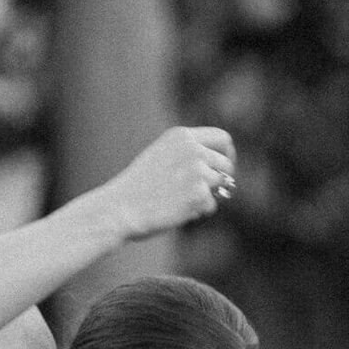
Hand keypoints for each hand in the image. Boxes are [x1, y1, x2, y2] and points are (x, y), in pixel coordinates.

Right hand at [103, 126, 235, 240]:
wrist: (120, 208)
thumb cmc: (137, 188)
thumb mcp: (160, 157)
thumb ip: (188, 155)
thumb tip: (221, 171)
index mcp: (181, 136)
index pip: (222, 138)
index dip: (228, 154)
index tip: (225, 167)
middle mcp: (193, 149)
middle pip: (226, 164)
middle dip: (221, 180)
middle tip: (210, 193)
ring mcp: (198, 171)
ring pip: (221, 185)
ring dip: (208, 196)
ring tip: (182, 203)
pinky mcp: (199, 194)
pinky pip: (212, 206)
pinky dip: (198, 212)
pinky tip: (176, 211)